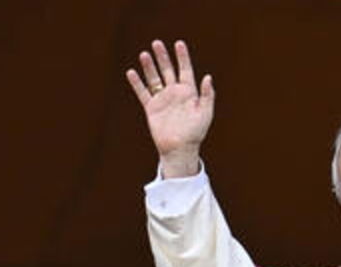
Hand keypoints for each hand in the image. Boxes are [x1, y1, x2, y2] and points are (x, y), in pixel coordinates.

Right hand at [124, 39, 213, 177]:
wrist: (180, 149)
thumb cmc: (196, 132)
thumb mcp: (205, 113)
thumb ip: (207, 95)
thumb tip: (208, 77)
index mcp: (189, 92)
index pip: (185, 69)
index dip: (183, 57)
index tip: (179, 43)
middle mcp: (175, 93)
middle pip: (167, 70)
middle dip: (163, 57)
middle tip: (157, 43)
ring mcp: (162, 99)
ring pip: (154, 78)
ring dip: (149, 66)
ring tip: (144, 54)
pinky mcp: (152, 108)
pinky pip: (143, 93)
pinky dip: (137, 83)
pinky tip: (131, 72)